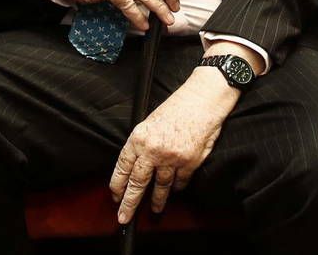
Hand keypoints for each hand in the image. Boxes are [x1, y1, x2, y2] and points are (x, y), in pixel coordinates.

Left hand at [109, 68, 235, 222]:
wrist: (202, 100)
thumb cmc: (177, 107)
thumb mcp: (150, 122)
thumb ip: (142, 144)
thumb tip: (135, 164)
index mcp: (139, 138)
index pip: (122, 168)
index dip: (117, 185)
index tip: (115, 197)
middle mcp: (153, 150)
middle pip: (138, 183)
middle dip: (130, 203)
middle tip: (124, 217)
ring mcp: (171, 158)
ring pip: (160, 186)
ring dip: (157, 201)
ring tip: (154, 210)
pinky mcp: (189, 162)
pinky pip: (180, 182)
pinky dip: (177, 187)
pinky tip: (175, 190)